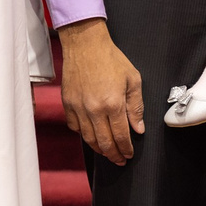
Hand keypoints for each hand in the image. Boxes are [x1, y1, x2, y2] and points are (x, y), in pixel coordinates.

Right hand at [59, 18, 143, 165]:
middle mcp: (94, 110)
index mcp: (113, 104)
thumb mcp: (133, 80)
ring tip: (107, 152)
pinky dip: (84, 135)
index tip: (129, 155)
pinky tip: (91, 136)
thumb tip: (138, 129)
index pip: (121, 136)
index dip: (126, 149)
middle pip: (104, 142)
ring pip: (88, 139)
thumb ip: (136, 107)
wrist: (85, 45)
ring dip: (99, 149)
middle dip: (114, 154)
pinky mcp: (67, 104)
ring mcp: (78, 108)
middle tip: (120, 160)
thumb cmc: (111, 59)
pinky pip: (75, 127)